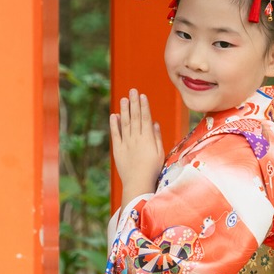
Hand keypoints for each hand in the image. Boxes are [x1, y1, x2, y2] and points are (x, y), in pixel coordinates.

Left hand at [110, 88, 164, 202]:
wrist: (138, 183)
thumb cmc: (152, 170)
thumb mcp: (160, 153)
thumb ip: (157, 137)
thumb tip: (155, 123)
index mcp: (148, 138)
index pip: (146, 118)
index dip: (144, 106)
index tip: (142, 95)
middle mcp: (136, 138)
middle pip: (135, 117)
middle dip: (134, 103)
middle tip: (132, 90)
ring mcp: (126, 143)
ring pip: (125, 123)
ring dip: (124, 110)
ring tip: (124, 99)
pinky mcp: (118, 149)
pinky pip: (115, 134)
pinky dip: (114, 124)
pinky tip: (113, 115)